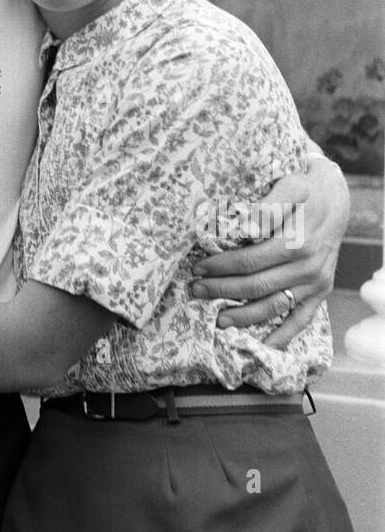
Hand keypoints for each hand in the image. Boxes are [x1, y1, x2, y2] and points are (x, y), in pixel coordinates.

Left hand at [191, 158, 348, 348]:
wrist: (335, 200)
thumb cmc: (305, 191)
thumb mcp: (290, 186)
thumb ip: (268, 207)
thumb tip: (247, 231)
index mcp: (297, 242)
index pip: (250, 261)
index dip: (221, 267)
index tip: (198, 268)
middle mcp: (307, 267)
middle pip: (257, 286)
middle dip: (222, 291)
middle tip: (196, 291)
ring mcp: (315, 283)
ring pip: (274, 306)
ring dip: (243, 316)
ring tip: (218, 320)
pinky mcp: (321, 292)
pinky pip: (301, 319)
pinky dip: (282, 335)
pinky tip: (262, 345)